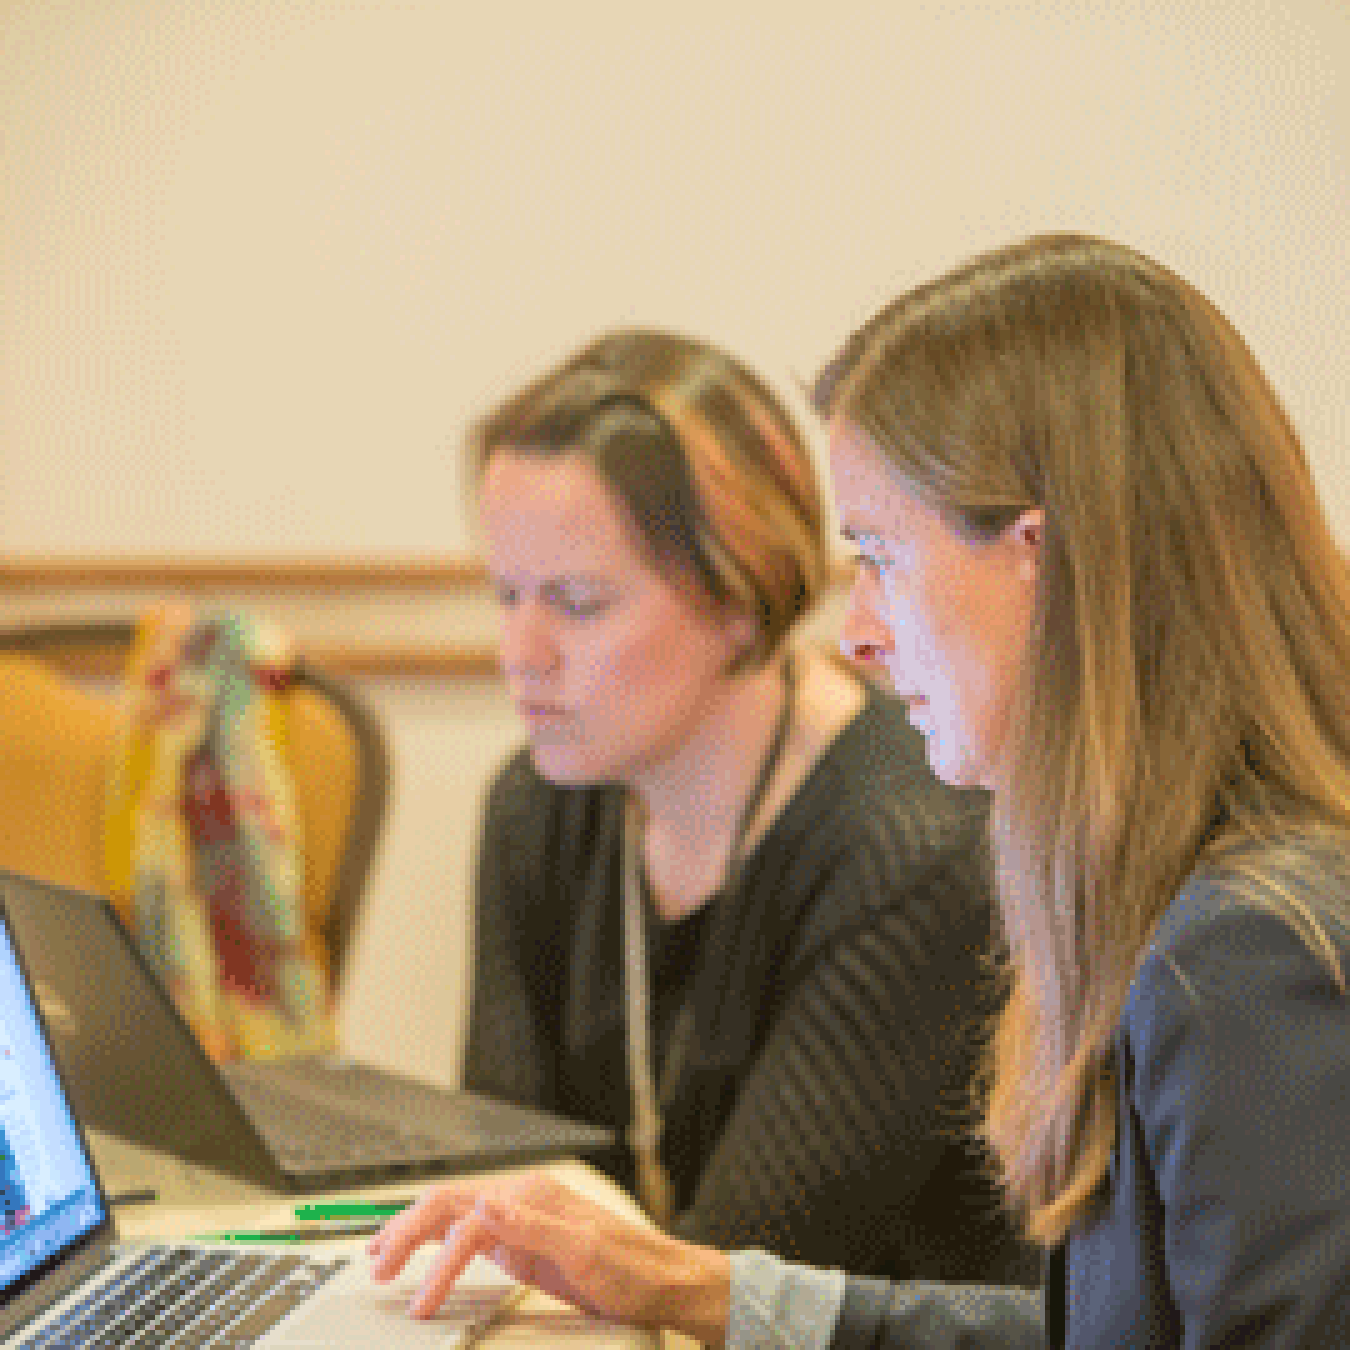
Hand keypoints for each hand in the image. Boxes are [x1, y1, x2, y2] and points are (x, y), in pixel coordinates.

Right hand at [366, 1171, 729, 1343]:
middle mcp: (521, 1201)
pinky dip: (438, 1244)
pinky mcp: (523, 1244)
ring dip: (414, 1233)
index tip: (419, 1300)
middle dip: (407, 1232)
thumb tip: (486, 1200)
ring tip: (379, 1255)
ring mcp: (521, 1221)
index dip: (436, 1258)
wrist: (666, 1283)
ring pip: (452, 1218)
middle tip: (376, 1266)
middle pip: (449, 1206)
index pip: (466, 1219)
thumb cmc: (634, 1269)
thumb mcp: (586, 1251)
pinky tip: (421, 1254)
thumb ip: (534, 1225)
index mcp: (531, 1196)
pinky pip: (468, 1237)